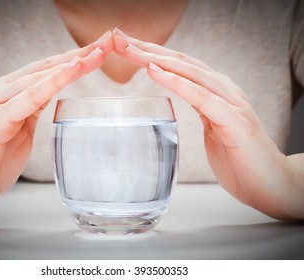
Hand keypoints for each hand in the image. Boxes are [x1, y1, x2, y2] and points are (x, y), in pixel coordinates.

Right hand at [0, 31, 113, 222]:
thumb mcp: (20, 130)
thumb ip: (32, 110)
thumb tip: (50, 98)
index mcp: (9, 92)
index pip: (46, 70)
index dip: (74, 59)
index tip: (99, 51)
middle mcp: (1, 90)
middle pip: (47, 66)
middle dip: (79, 54)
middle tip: (107, 43)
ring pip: (40, 76)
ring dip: (72, 64)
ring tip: (97, 53)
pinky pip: (30, 97)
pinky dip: (52, 82)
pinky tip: (71, 71)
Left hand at [112, 28, 303, 219]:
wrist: (271, 184)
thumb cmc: (238, 157)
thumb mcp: (212, 127)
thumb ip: (200, 109)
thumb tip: (181, 103)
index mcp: (215, 91)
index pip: (178, 65)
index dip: (151, 53)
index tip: (124, 45)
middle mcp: (223, 90)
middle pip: (180, 61)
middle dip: (147, 49)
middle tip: (119, 38)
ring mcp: (231, 103)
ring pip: (189, 72)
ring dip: (157, 59)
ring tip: (131, 50)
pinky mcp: (235, 121)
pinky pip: (202, 97)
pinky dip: (178, 83)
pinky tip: (156, 72)